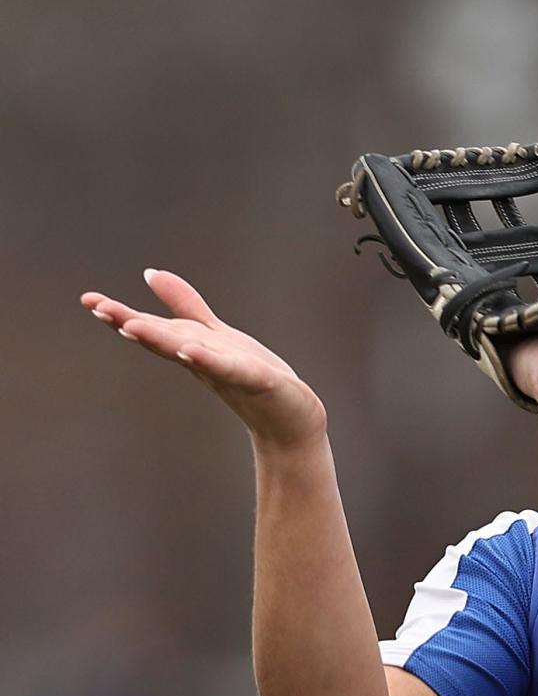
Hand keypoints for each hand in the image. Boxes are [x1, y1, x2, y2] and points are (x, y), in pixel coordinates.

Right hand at [81, 270, 326, 452]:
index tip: (89, 301)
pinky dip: (209, 360)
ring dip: (162, 340)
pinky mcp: (257, 381)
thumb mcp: (215, 336)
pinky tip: (190, 350)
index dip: (123, 315)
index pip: (154, 329)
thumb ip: (185, 306)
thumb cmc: (253, 380)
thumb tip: (149, 273)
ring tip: (132, 327)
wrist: (291, 422)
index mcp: (192, 348)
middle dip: (132, 324)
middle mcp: (205, 361)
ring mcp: (229, 372)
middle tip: (98, 309)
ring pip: (191, 353)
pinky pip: (230, 368)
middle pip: (165, 339)